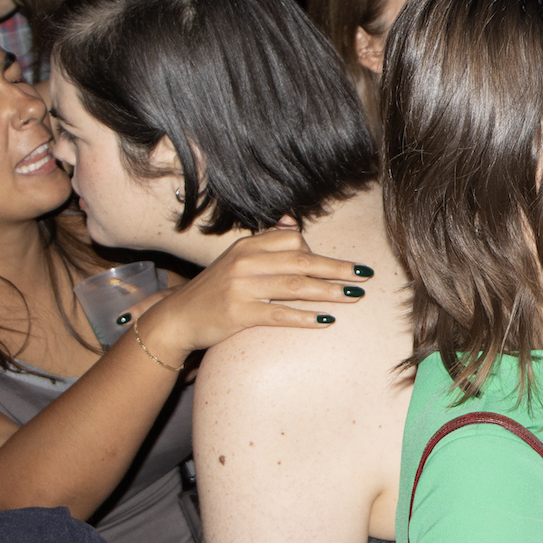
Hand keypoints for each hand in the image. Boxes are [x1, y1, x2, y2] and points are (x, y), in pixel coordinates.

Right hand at [135, 224, 373, 361]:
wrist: (178, 318)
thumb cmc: (214, 290)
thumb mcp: (236, 260)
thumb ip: (264, 243)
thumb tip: (293, 223)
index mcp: (248, 247)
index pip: (292, 240)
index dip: (316, 253)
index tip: (336, 268)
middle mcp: (245, 262)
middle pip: (301, 261)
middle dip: (336, 268)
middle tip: (364, 275)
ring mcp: (242, 287)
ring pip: (295, 286)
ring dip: (329, 291)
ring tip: (354, 296)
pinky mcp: (239, 313)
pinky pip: (280, 313)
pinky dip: (305, 316)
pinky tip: (326, 320)